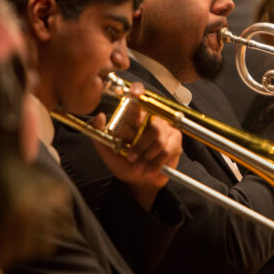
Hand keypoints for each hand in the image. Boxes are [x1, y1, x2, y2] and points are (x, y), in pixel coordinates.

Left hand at [91, 82, 181, 209]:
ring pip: (159, 137)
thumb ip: (98, 133)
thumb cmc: (124, 164)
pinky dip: (155, 162)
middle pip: (152, 122)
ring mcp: (165, 128)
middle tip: (130, 157)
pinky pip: (167, 149)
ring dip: (146, 155)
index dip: (138, 91)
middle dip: (140, 144)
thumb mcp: (106, 150)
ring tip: (138, 166)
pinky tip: (149, 168)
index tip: (135, 92)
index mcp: (134, 117)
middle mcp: (151, 118)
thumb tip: (99, 117)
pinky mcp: (175, 140)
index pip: (138, 98)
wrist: (139, 181)